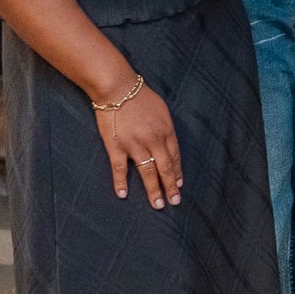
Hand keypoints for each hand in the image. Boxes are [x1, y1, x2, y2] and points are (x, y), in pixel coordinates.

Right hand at [93, 79, 180, 205]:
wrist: (117, 88)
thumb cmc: (140, 96)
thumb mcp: (162, 110)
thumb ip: (165, 128)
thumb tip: (167, 142)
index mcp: (166, 131)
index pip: (174, 157)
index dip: (177, 172)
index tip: (179, 184)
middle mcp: (154, 141)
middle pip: (165, 168)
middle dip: (171, 186)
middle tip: (175, 201)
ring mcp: (135, 145)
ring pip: (147, 172)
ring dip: (153, 190)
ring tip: (159, 205)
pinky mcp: (116, 146)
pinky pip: (119, 169)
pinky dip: (121, 182)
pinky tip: (124, 195)